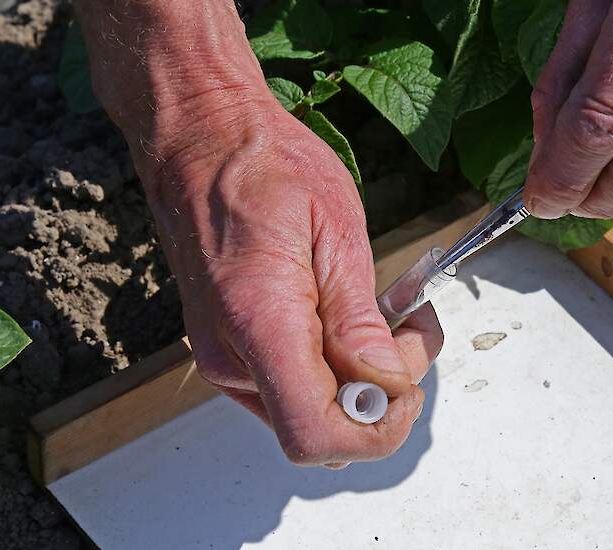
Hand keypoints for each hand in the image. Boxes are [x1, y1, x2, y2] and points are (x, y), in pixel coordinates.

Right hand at [155, 106, 441, 466]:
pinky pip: (295, 387)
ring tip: (387, 310)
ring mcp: (226, 358)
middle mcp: (231, 356)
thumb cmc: (263, 166)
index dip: (375, 430)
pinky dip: (335, 366)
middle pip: (322, 430)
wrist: (201, 141)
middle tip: (411, 324)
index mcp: (258, 321)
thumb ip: (358, 319)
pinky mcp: (232, 350)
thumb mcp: (336, 229)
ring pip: (312, 412)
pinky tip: (350, 315)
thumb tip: (386, 385)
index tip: (409, 384)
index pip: (315, 433)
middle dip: (382, 393)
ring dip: (362, 378)